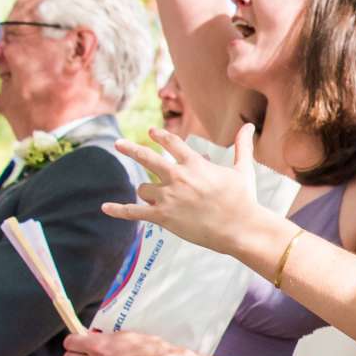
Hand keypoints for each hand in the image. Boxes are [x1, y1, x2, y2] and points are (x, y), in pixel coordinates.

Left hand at [108, 125, 266, 261]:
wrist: (241, 228)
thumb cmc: (244, 199)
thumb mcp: (243, 170)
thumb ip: (242, 146)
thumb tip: (250, 126)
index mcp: (195, 164)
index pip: (171, 143)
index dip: (160, 136)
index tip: (151, 132)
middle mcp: (178, 177)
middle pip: (147, 158)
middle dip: (131, 149)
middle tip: (118, 144)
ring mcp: (169, 197)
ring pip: (144, 188)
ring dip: (146, 191)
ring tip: (153, 197)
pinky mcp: (163, 217)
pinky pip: (134, 212)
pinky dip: (119, 210)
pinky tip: (105, 208)